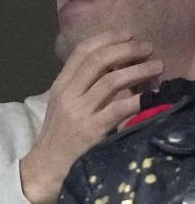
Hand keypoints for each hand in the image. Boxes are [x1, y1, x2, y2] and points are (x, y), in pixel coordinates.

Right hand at [20, 31, 161, 203]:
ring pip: (111, 80)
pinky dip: (138, 98)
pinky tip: (151, 95)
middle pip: (98, 61)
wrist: (45, 168)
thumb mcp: (63, 107)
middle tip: (147, 49)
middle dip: (127, 50)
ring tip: (157, 67)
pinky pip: (119, 108)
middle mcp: (67, 94)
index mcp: (60, 86)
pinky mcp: (92, 130)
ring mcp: (79, 112)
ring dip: (139, 70)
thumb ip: (82, 87)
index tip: (128, 35)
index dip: (107, 39)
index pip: (82, 52)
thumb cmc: (59, 137)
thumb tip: (115, 68)